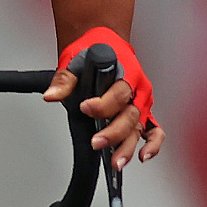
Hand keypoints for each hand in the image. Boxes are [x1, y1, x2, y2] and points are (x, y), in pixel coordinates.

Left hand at [43, 61, 161, 165]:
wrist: (105, 44)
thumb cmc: (96, 50)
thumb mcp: (75, 60)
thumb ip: (64, 80)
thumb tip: (52, 94)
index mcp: (126, 73)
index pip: (118, 93)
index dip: (102, 104)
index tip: (85, 108)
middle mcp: (137, 89)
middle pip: (129, 115)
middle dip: (113, 132)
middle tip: (97, 143)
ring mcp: (141, 103)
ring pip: (138, 127)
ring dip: (128, 146)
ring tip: (116, 162)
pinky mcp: (142, 113)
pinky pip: (154, 130)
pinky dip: (152, 144)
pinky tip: (142, 156)